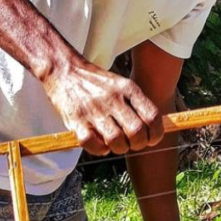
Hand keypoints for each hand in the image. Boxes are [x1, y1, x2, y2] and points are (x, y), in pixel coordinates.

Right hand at [40, 58, 164, 155]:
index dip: (156, 134)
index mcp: (128, 89)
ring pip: (117, 141)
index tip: (152, 139)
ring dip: (120, 148)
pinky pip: (93, 144)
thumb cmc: (98, 83)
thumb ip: (138, 104)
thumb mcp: (122, 85)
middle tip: (132, 143)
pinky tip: (100, 143)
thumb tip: (155, 129)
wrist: (64, 71)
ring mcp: (94, 110)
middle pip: (137, 132)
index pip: (152, 116)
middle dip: (138, 144)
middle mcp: (113, 99)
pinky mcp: (76, 121)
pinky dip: (100, 149)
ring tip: (116, 144)